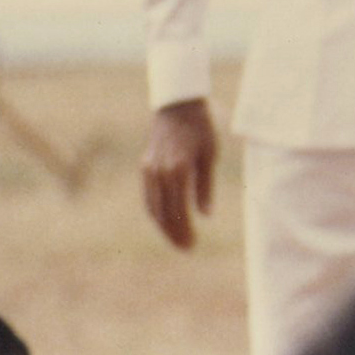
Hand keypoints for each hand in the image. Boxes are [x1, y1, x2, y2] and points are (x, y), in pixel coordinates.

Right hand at [142, 98, 215, 248]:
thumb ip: (205, 187)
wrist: (177, 106)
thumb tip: (205, 216)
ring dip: (163, 226)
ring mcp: (149, 170)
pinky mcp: (145, 167)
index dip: (184, 230)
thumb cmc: (200, 129)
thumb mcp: (209, 155)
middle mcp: (159, 173)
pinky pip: (148, 196)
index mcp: (178, 170)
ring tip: (177, 239)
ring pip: (152, 207)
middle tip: (187, 248)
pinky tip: (164, 221)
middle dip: (174, 233)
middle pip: (163, 213)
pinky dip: (155, 212)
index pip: (178, 210)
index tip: (192, 245)